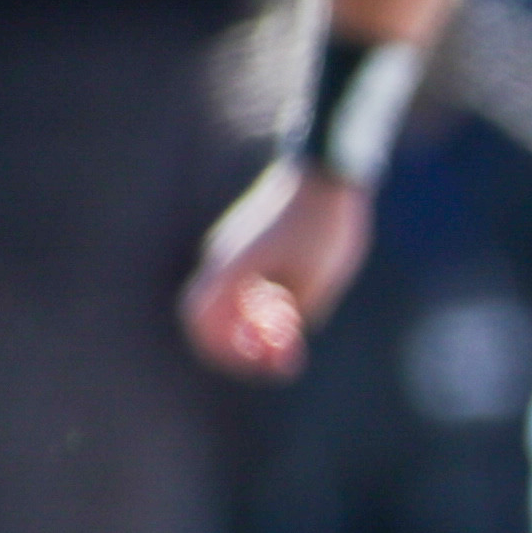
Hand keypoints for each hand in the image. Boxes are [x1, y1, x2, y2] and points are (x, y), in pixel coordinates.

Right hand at [179, 164, 373, 382]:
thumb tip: (279, 342)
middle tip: (283, 360)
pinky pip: (242, 283)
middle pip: (213, 316)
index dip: (223, 350)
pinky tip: (291, 307)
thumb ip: (295, 315)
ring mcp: (233, 246)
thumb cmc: (325, 224)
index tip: (260, 363)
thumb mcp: (319, 281)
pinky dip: (259, 303)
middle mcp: (223, 256)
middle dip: (244, 344)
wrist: (330, 169)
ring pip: (229, 301)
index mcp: (232, 267)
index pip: (200, 320)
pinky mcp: (249, 240)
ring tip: (293, 335)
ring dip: (254, 325)